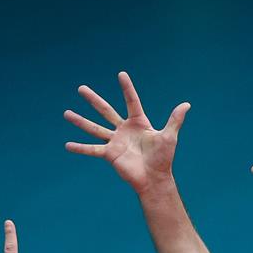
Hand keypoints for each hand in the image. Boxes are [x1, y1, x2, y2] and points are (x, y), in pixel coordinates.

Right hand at [65, 71, 190, 195]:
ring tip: (66, 113)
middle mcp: (124, 130)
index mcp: (138, 123)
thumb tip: (186, 104)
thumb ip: (175, 120)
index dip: (127, 88)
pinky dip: (80, 148)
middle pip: (106, 111)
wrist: (154, 178)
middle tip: (81, 88)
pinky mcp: (109, 154)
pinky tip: (68, 145)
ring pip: (94, 128)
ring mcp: (115, 141)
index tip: (121, 74)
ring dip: (80, 121)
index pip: (131, 101)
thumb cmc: (163, 158)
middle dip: (93, 100)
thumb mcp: (169, 136)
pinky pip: (92, 150)